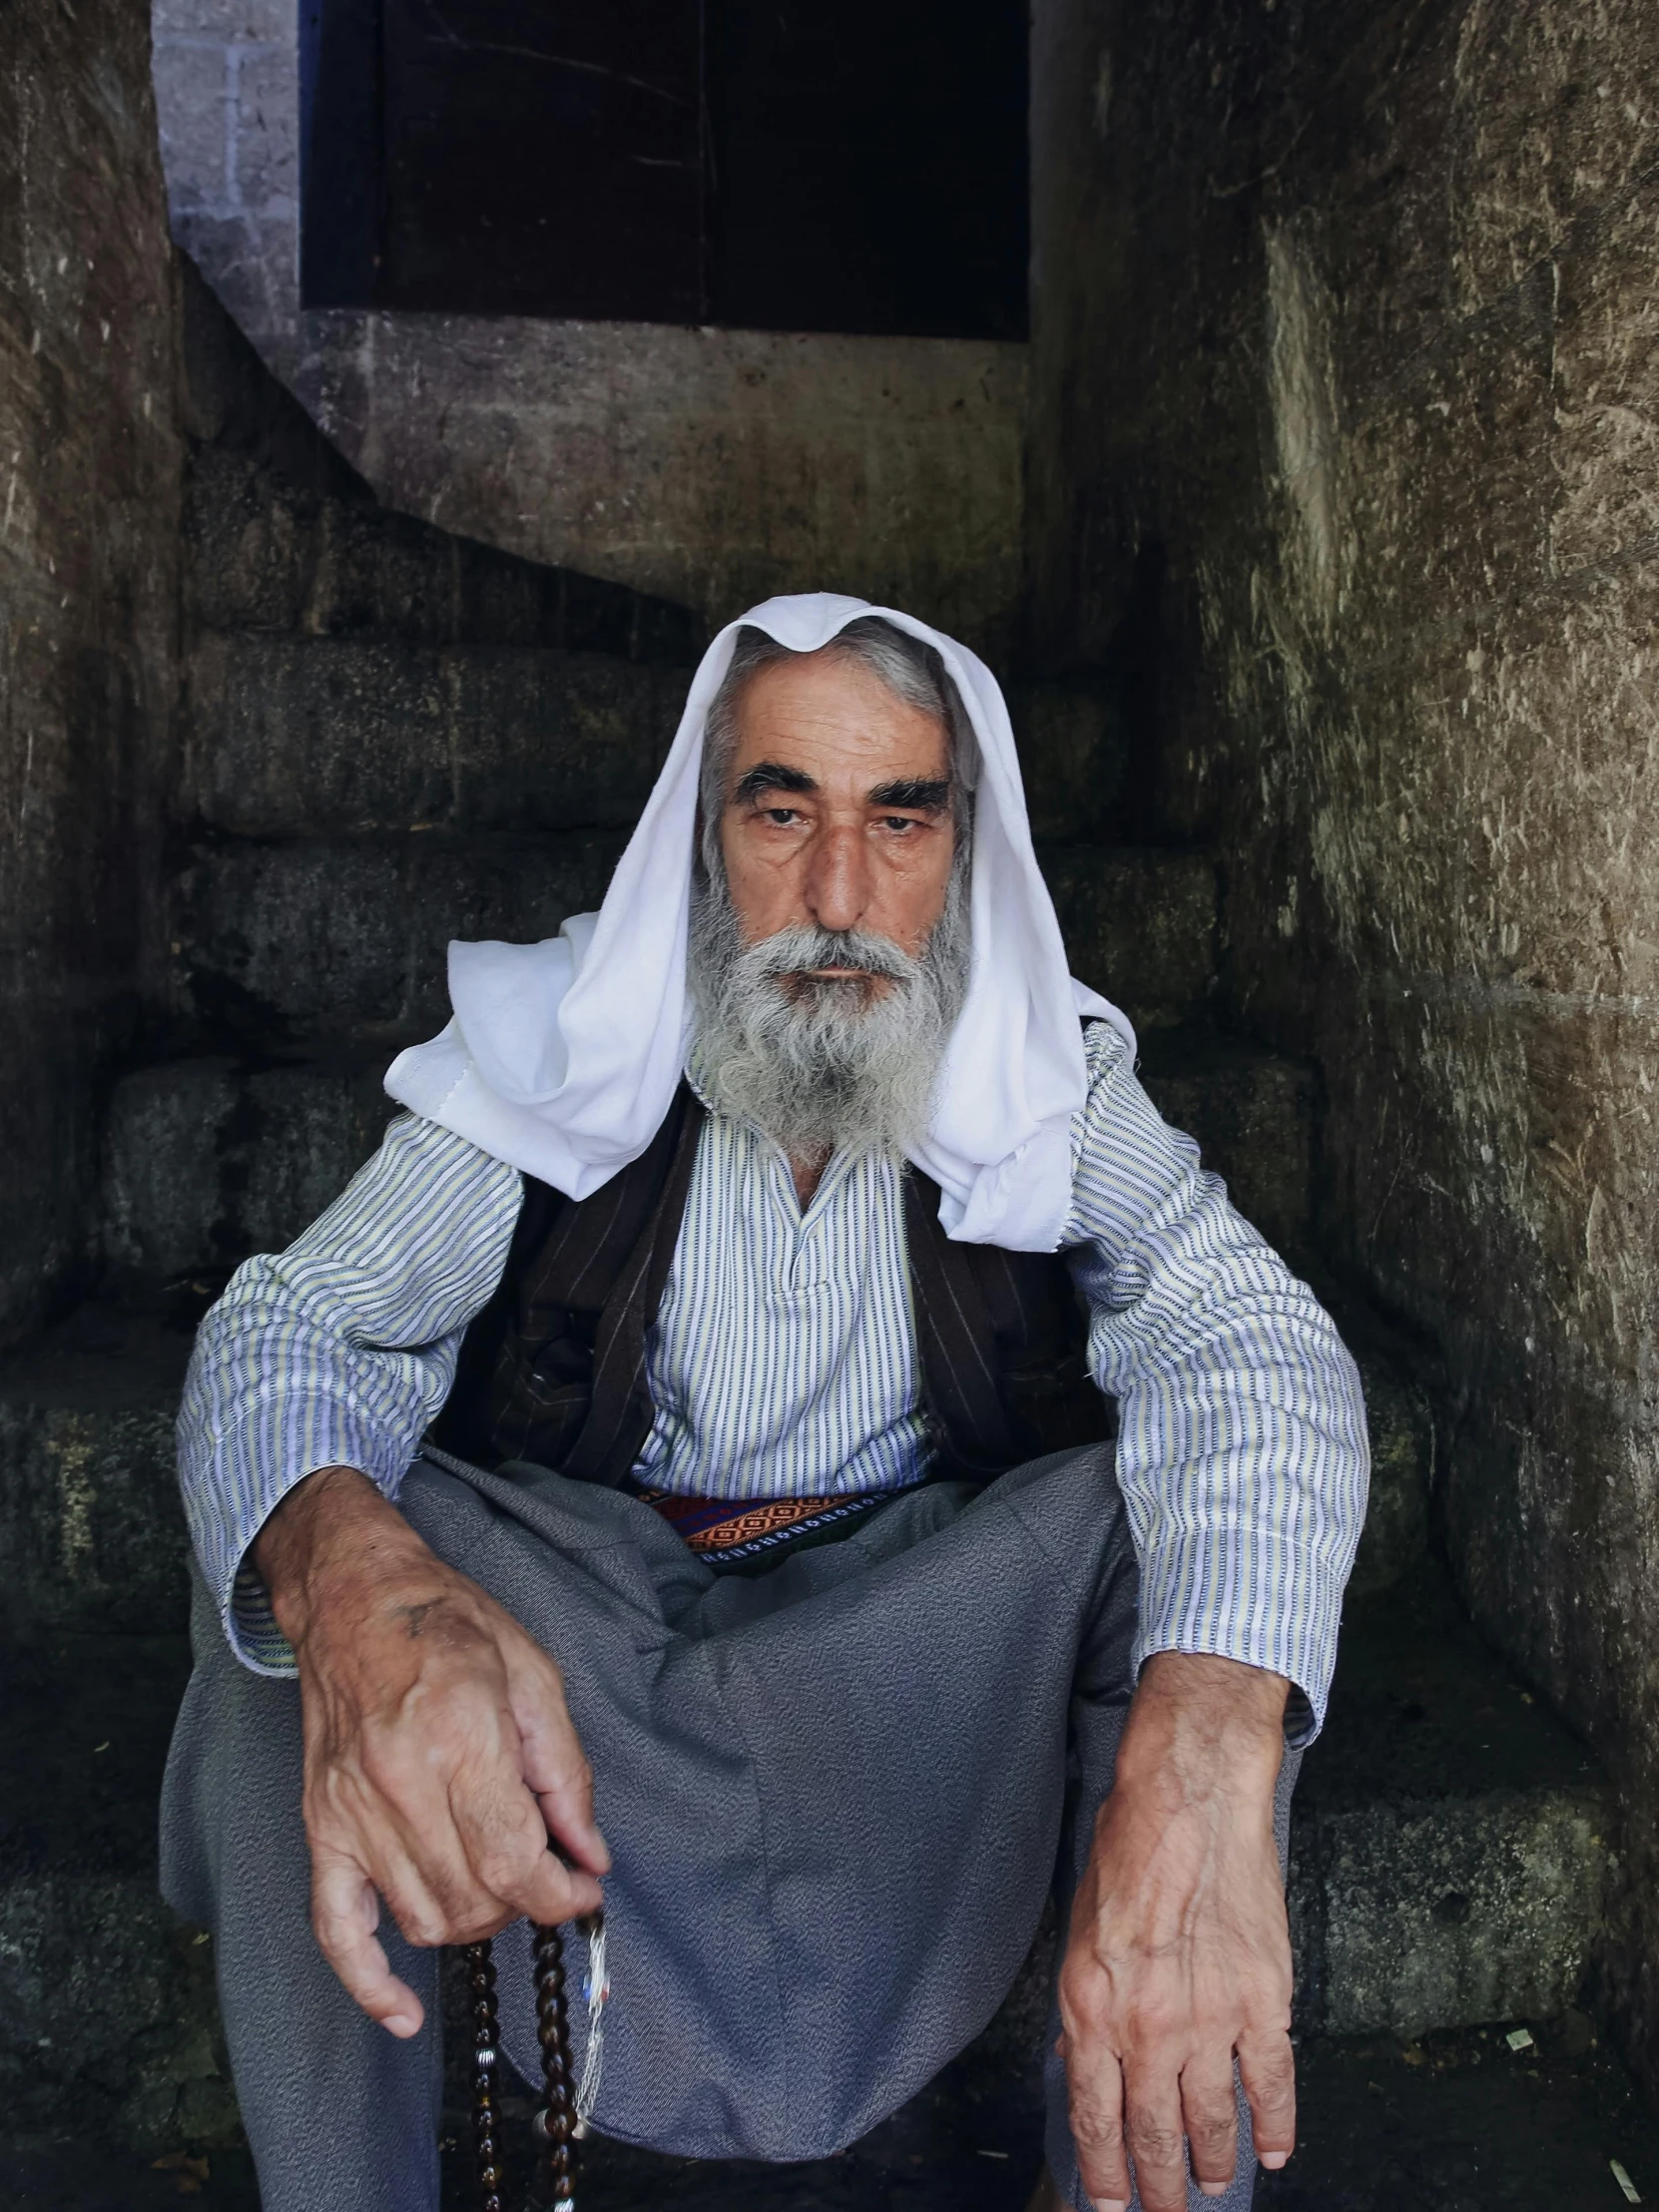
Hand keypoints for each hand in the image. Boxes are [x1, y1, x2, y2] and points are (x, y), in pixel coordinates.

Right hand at [252, 1466, 609, 2037]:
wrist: (354, 1598)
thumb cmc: (448, 1622)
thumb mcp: (533, 1674)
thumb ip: (566, 1771)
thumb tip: (590, 1854)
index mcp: (458, 1738)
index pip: (514, 1861)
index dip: (561, 1895)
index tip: (584, 1889)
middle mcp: (398, 1784)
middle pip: (474, 1897)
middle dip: (526, 1902)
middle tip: (546, 1872)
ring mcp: (351, 1811)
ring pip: (424, 1919)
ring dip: (475, 1922)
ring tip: (497, 1884)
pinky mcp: (320, 1827)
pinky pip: (335, 1928)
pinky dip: (367, 1982)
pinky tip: (402, 2011)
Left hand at [1056, 1652, 1292, 2210]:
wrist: (1191, 1800)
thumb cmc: (1130, 1847)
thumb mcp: (1079, 1928)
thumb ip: (1084, 2003)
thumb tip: (1083, 2060)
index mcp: (1091, 2008)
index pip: (1095, 2117)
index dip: (1106, 2172)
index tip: (1112, 2203)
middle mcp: (1146, 2028)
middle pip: (1152, 2135)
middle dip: (1156, 2187)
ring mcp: (1209, 2021)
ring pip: (1211, 2122)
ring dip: (1211, 2163)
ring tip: (1210, 2183)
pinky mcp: (1262, 2003)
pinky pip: (1271, 2085)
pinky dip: (1276, 2126)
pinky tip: (1274, 2151)